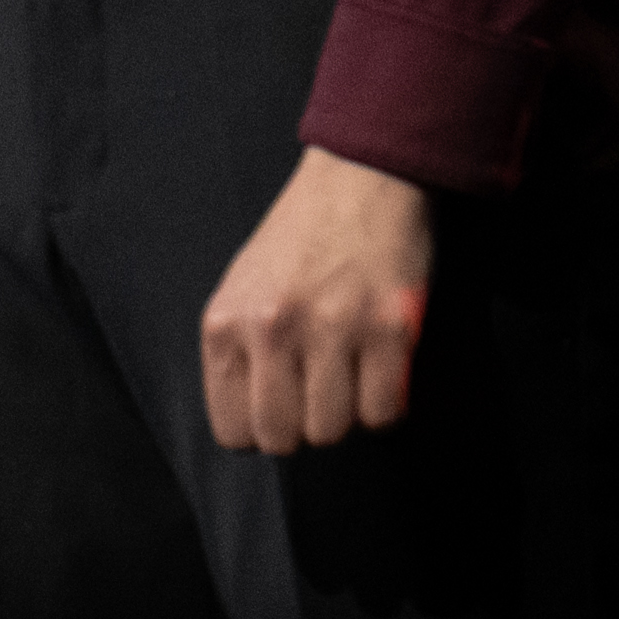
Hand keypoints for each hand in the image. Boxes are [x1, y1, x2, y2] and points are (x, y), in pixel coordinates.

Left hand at [200, 149, 438, 456]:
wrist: (360, 179)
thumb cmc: (298, 239)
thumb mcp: (241, 289)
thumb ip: (237, 354)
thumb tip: (247, 424)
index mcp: (226, 321)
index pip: (232, 431)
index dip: (259, 430)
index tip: (278, 411)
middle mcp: (273, 327)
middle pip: (283, 439)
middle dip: (302, 429)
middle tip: (316, 395)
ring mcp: (334, 328)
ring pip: (335, 431)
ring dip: (346, 414)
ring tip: (349, 373)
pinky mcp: (391, 329)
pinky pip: (385, 412)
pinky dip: (386, 403)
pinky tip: (379, 369)